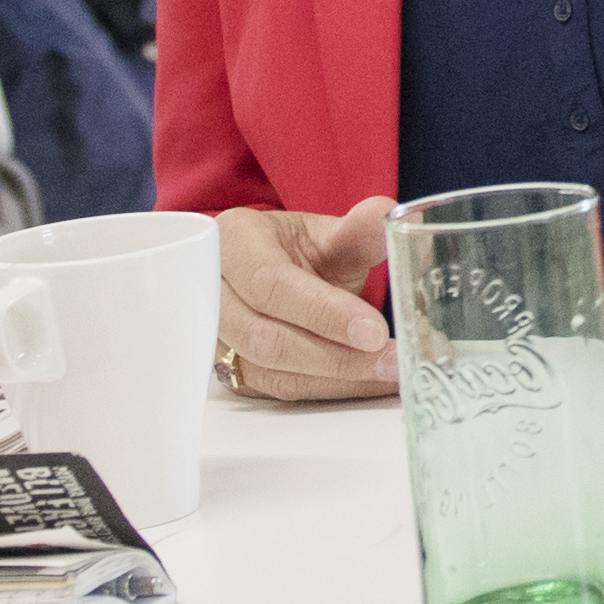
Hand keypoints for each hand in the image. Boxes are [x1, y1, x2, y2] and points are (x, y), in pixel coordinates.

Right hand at [217, 197, 397, 399]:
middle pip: (265, 338)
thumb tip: (384, 214)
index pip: (270, 284)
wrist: (274, 274)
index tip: (374, 332)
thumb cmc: (295, 252)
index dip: (323, 312)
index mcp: (232, 243)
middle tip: (392, 361)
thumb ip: (356, 229)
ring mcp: (216, 337)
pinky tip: (370, 383)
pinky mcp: (233, 371)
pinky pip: (280, 390)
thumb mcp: (324, 234)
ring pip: (272, 373)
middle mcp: (211, 292)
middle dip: (335, 356)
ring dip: (337, 379)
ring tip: (391, 374)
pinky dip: (329, 389)